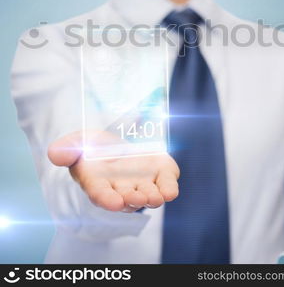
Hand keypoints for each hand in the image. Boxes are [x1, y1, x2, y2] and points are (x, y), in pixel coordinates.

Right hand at [48, 130, 178, 212]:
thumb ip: (66, 148)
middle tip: (138, 198)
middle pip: (127, 198)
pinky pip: (166, 183)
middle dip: (133, 200)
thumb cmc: (92, 146)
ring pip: (148, 195)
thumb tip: (54, 153)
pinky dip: (169, 187)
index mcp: (98, 182)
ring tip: (156, 197)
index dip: (107, 199)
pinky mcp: (159, 173)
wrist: (114, 142)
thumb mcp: (77, 141)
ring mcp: (141, 183)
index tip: (114, 202)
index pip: (101, 194)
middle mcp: (121, 188)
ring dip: (152, 197)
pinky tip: (170, 190)